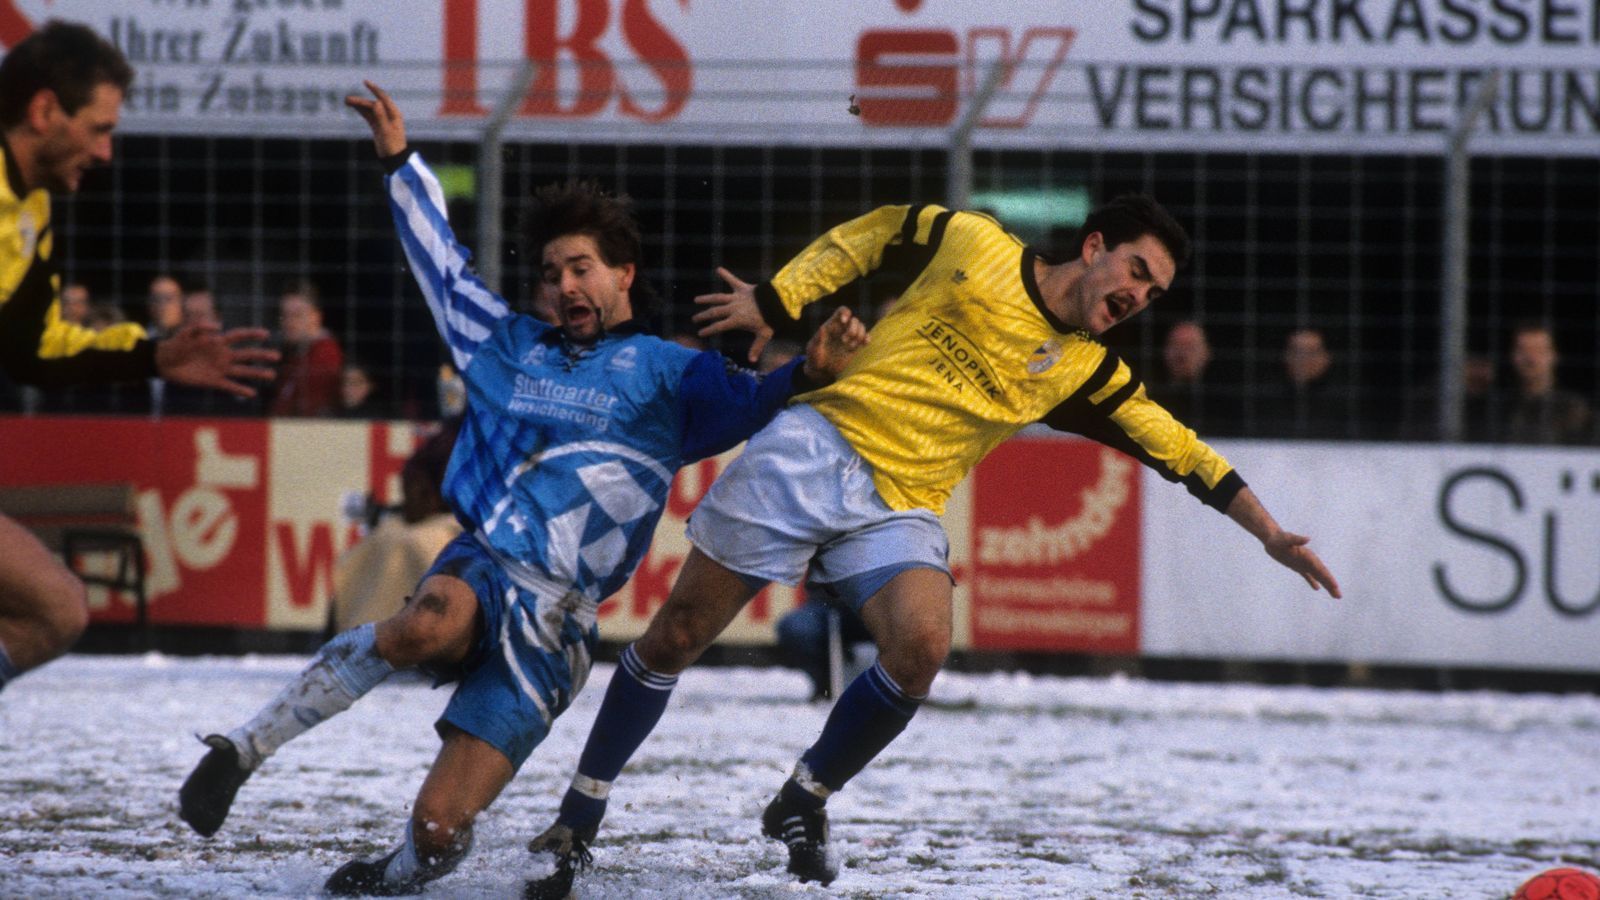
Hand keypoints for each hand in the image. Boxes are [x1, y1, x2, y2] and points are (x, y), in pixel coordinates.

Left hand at [154, 325, 278, 397]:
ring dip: (257, 373)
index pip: (239, 336)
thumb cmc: (175, 345)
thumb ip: (200, 327)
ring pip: (243, 371)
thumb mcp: (185, 333)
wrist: (163, 362)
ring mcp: (219, 369)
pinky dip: (240, 390)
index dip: (252, 334)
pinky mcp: (213, 381)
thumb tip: (219, 327)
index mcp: (218, 342)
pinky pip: (230, 386)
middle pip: (246, 355)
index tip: (266, 334)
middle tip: (277, 356)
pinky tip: (252, 393)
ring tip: (272, 375)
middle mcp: (222, 355)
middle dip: (262, 355)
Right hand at [344, 80, 407, 157]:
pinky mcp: (377, 126)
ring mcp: (383, 120)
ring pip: (369, 109)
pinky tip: (353, 106)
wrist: (394, 159)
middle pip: (373, 104)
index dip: (374, 89)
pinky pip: (368, 115)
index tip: (365, 82)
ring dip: (359, 105)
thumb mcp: (386, 131)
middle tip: (347, 100)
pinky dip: (361, 111)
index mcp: (394, 114)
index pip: (383, 98)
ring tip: (346, 101)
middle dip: (361, 101)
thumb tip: (375, 102)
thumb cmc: (392, 146)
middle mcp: (389, 115)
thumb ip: (381, 117)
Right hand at [692, 267, 772, 363]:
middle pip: (715, 312)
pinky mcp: (743, 288)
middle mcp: (734, 308)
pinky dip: (726, 274)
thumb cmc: (771, 320)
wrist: (778, 302)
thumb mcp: (764, 335)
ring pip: (718, 297)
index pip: (719, 326)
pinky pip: (733, 280)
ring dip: (707, 298)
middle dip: (704, 316)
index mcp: (737, 320)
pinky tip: (719, 269)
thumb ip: (756, 347)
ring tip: (696, 299)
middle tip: (694, 319)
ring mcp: (737, 297)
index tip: (700, 333)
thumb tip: (752, 361)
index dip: (709, 330)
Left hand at [802, 307, 869, 381]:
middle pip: (855, 320)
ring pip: (862, 327)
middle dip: (852, 329)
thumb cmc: (814, 357)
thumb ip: (818, 339)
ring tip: (850, 347)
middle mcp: (842, 329)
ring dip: (859, 336)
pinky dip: (867, 338)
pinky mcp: (855, 346)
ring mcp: (850, 337)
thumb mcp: (813, 349)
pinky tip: (864, 343)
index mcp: (832, 325)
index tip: (844, 322)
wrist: (821, 370)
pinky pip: (866, 337)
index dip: (846, 313)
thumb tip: (822, 328)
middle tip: (843, 341)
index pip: (842, 311)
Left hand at [1262, 529, 1341, 598]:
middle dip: (1331, 585)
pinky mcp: (1297, 566)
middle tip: (1339, 596)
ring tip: (1335, 595)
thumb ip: (1296, 539)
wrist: (1272, 537)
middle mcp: (1308, 560)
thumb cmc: (1278, 538)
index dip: (1328, 578)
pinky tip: (1317, 588)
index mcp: (1308, 556)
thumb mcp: (1285, 539)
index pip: (1320, 569)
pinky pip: (1307, 575)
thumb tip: (1307, 539)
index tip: (1335, 586)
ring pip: (1317, 576)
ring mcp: (1304, 563)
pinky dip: (1312, 581)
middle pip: (1322, 574)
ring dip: (1326, 585)